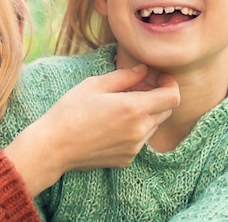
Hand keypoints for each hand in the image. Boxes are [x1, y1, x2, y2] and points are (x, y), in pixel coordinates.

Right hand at [5, 64, 178, 195]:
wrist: (55, 146)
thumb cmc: (71, 110)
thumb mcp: (95, 84)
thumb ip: (125, 76)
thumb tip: (144, 69)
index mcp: (133, 108)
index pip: (172, 97)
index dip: (170, 85)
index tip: (159, 78)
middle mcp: (139, 130)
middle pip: (166, 111)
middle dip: (157, 96)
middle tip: (136, 87)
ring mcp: (134, 147)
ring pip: (153, 125)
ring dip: (146, 112)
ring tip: (121, 105)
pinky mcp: (127, 159)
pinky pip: (140, 140)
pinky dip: (135, 128)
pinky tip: (112, 123)